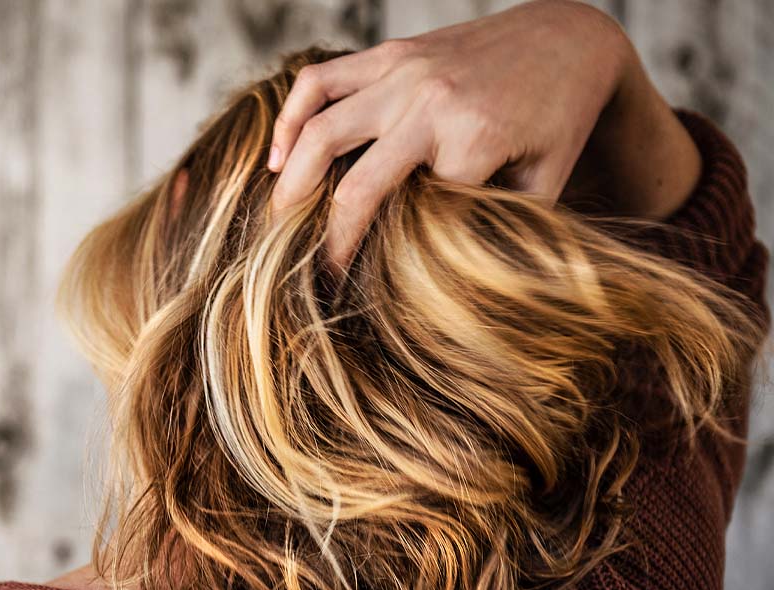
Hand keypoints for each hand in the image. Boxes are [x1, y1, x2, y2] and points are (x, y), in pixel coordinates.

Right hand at [267, 0, 634, 269]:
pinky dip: (289, 119)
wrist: (569, 38)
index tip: (364, 296)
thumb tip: (451, 288)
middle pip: (352, 186)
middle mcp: (431, 101)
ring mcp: (403, 71)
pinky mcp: (388, 54)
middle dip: (324, 241)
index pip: (411, 220)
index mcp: (475, 138)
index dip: (384, 261)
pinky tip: (277, 157)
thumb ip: (499, 229)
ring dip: (289, 184)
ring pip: (319, 129)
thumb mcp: (546, 185)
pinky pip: (318, 81)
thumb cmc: (560, 121)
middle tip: (305, 277)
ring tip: (276, 223)